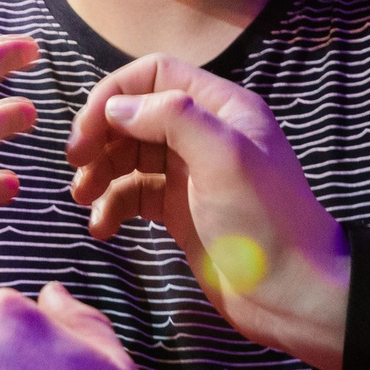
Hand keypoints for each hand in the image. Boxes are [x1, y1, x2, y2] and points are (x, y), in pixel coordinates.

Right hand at [65, 53, 350, 369]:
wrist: (293, 294)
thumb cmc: (266, 221)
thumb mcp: (225, 157)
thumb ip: (173, 118)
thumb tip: (117, 108)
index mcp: (222, 107)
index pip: (155, 75)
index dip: (115, 94)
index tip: (88, 131)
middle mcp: (204, 133)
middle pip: (136, 114)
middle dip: (101, 136)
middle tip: (77, 166)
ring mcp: (191, 174)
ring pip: (130, 155)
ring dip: (101, 171)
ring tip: (83, 198)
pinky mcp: (180, 211)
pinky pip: (134, 195)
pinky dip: (112, 206)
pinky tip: (101, 228)